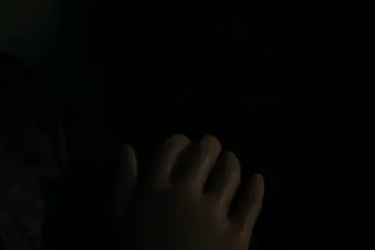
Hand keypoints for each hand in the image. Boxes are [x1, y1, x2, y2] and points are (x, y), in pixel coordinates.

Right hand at [109, 134, 263, 249]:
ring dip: (232, 162)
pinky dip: (256, 187)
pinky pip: (253, 203)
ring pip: (231, 173)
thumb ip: (123, 186)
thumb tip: (129, 149)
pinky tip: (256, 180)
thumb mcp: (118, 223)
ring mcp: (215, 213)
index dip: (179, 141)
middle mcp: (186, 194)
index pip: (171, 148)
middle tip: (211, 146)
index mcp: (154, 189)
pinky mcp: (238, 234)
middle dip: (209, 146)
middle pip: (204, 154)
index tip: (184, 143)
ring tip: (231, 161)